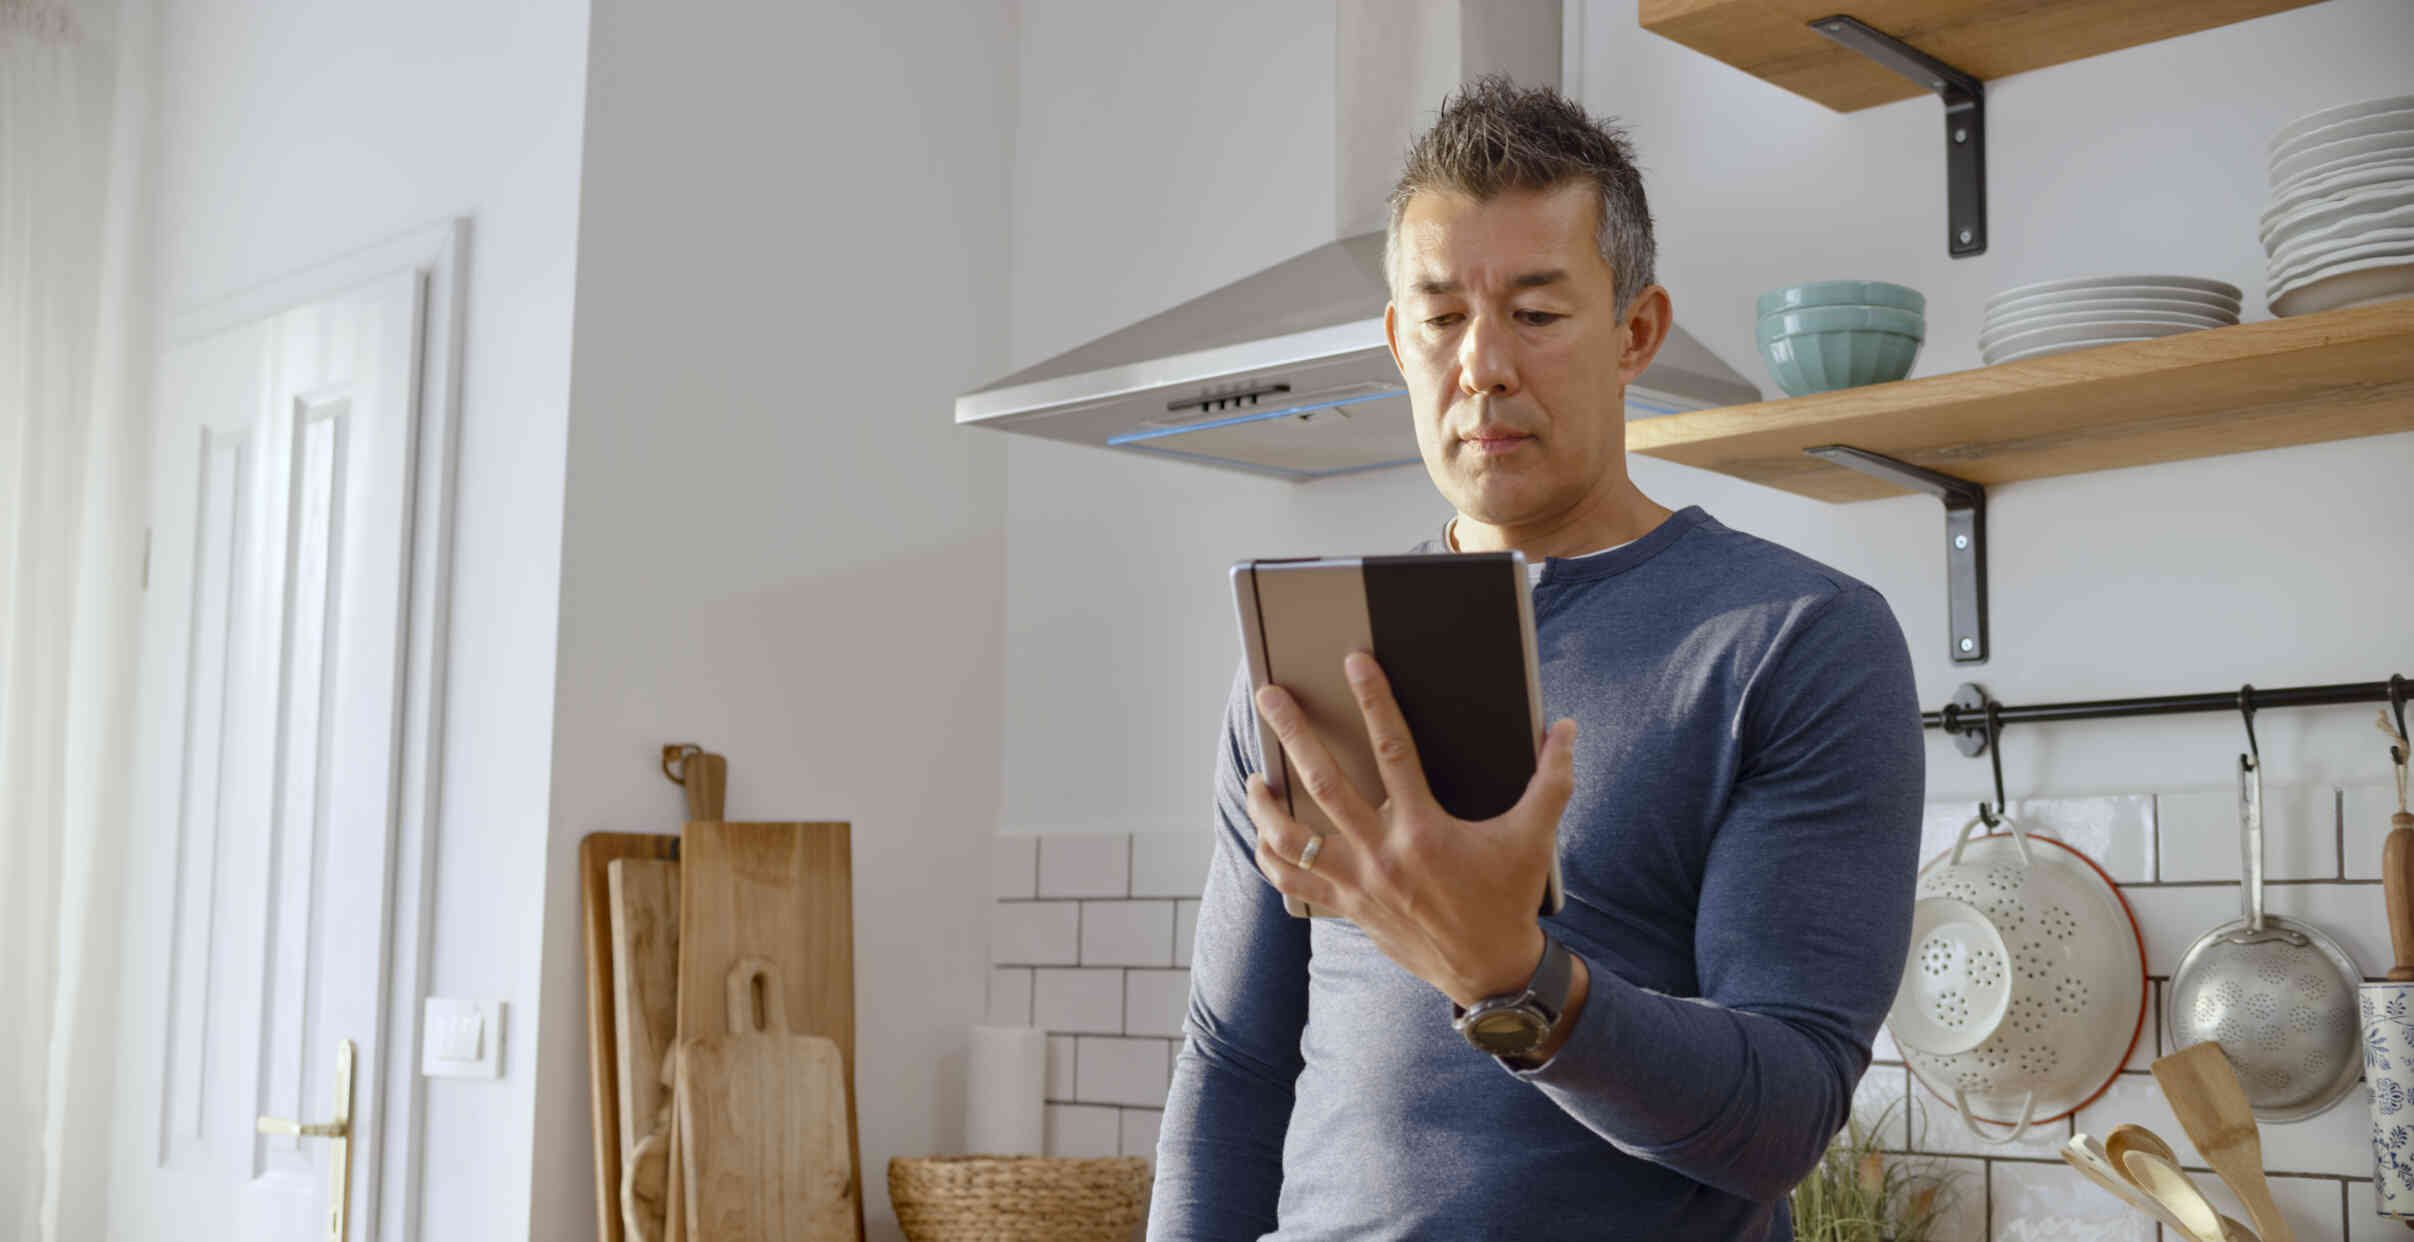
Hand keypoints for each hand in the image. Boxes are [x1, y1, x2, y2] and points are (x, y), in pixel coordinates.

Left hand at [1246, 649, 1578, 1008]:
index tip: (1354, 663)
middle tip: (1270, 696)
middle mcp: (1383, 854)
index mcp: (1425, 830)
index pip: (1393, 749)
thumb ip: (1552, 779)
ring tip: (1256, 779)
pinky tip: (1266, 835)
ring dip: (1266, 806)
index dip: (1374, 701)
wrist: (1490, 970)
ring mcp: (1359, 884)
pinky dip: (1272, 858)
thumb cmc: (1510, 899)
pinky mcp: (1348, 908)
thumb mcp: (1536, 838)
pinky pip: (1294, 883)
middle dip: (1294, 733)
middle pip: (1324, 782)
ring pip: (1293, 839)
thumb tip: (1564, 729)